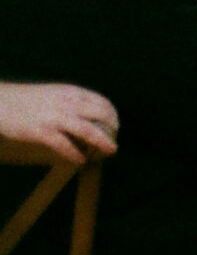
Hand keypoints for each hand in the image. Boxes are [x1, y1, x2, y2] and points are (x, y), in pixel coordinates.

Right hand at [0, 83, 116, 162]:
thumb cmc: (24, 100)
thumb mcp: (53, 93)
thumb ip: (69, 101)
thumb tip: (85, 113)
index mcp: (71, 92)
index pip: (102, 102)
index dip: (112, 116)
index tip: (115, 126)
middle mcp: (67, 102)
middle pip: (101, 116)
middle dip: (111, 129)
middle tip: (113, 141)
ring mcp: (55, 117)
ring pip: (88, 130)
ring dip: (102, 142)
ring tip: (110, 152)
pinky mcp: (41, 131)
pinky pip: (64, 145)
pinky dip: (75, 154)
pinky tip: (80, 162)